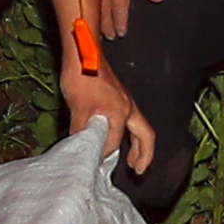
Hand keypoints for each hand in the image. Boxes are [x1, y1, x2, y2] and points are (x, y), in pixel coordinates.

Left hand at [59, 54, 153, 174]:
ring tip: (131, 161)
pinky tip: (114, 136)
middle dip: (144, 155)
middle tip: (137, 171)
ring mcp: (125, 102)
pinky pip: (129, 121)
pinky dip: (128, 133)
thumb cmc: (82, 76)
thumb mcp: (78, 107)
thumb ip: (81, 130)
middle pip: (145, 136)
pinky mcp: (118, 97)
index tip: (92, 164)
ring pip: (139, 128)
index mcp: (121, 112)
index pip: (114, 142)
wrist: (82, 52)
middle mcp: (128, 108)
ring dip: (138, 145)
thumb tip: (80, 149)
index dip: (104, 155)